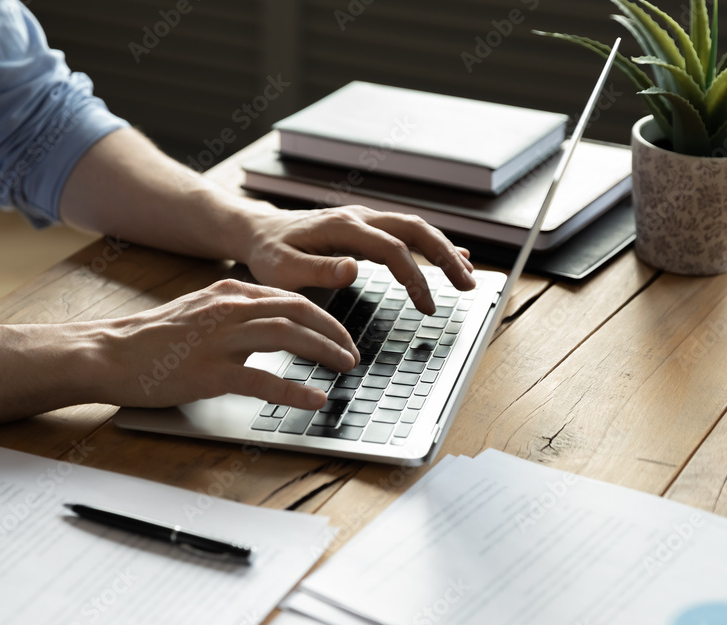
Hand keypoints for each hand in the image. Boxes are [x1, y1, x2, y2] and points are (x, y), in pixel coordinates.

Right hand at [94, 279, 360, 408]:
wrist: (108, 353)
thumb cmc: (150, 339)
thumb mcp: (198, 312)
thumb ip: (234, 315)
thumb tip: (271, 327)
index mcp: (228, 294)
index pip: (290, 298)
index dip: (323, 316)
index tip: (340, 334)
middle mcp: (229, 310)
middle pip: (298, 312)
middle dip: (333, 332)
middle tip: (351, 353)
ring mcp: (219, 340)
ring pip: (288, 337)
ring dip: (324, 352)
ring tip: (344, 368)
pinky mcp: (209, 372)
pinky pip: (262, 380)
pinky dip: (294, 390)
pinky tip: (314, 399)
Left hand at [243, 205, 475, 313]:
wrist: (258, 231)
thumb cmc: (268, 254)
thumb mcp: (283, 269)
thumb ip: (318, 270)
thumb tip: (353, 269)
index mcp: (342, 227)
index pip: (392, 249)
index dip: (414, 277)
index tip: (427, 306)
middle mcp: (358, 216)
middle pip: (415, 229)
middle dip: (445, 256)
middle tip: (468, 286)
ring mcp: (364, 219)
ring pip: (415, 227)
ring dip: (444, 250)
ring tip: (467, 277)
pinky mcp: (365, 227)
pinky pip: (406, 232)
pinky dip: (431, 244)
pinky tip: (454, 256)